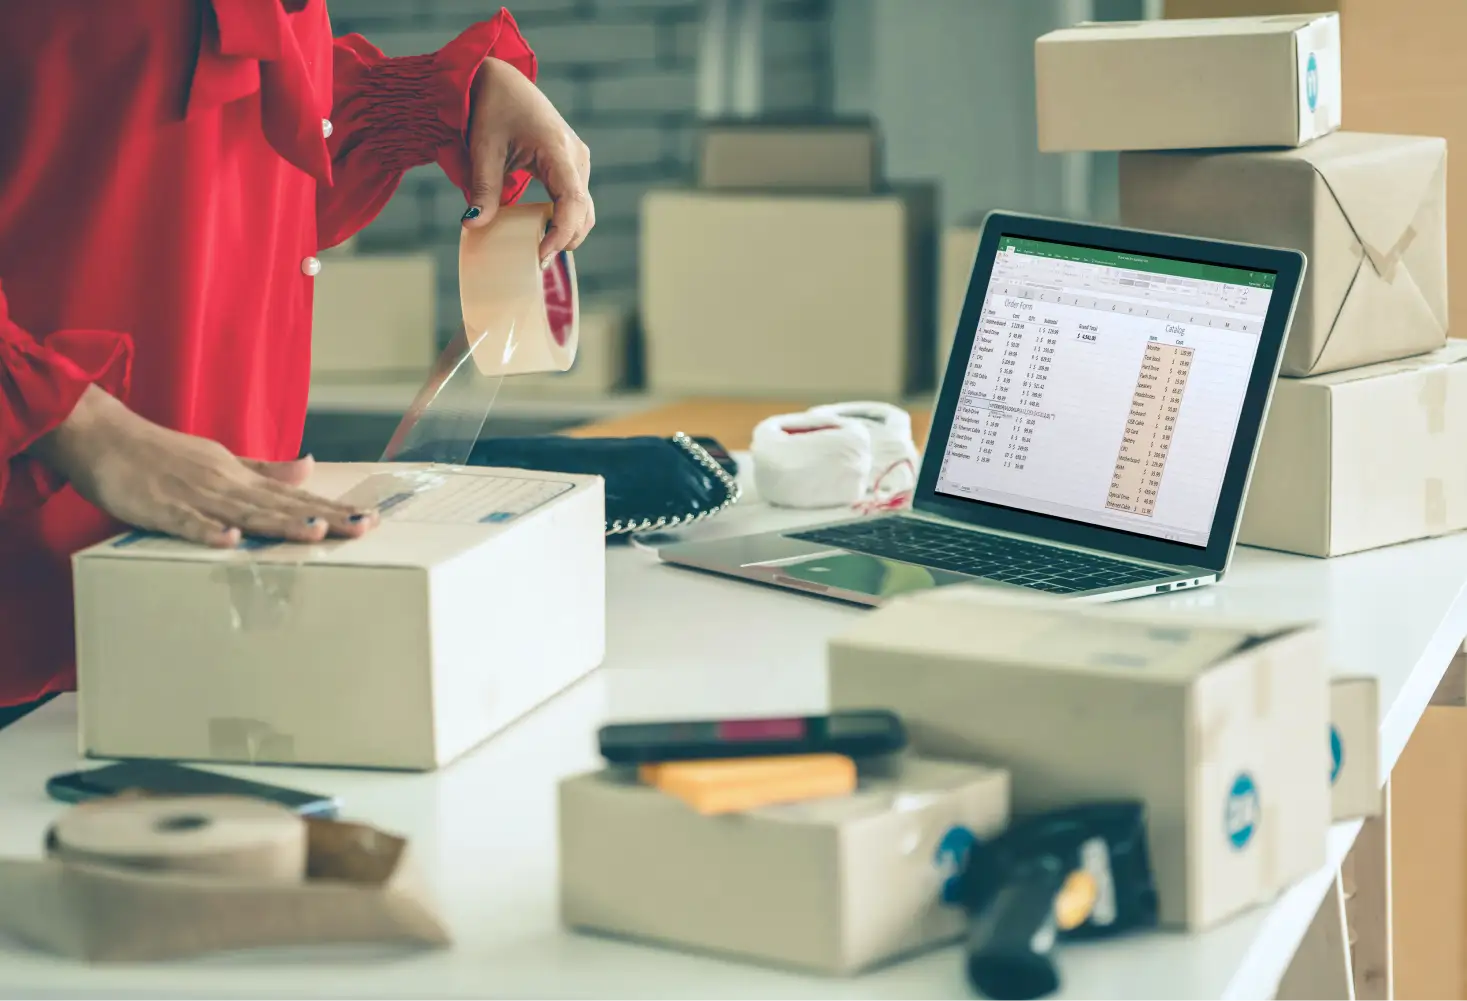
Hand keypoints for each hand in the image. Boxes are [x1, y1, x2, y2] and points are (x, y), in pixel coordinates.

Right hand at [31, 386, 377, 547]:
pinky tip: (232, 543)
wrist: (102, 435)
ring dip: (280, 524)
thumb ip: (265, 471)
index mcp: (241, 477)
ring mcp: (194, 495)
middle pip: (281, 506)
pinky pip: (187, 523)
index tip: (368, 519)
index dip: (331, 509)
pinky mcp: (160, 507)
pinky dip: (209, 533)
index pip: (295, 497)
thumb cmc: (162, 454)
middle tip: (363, 527)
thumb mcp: (222, 460)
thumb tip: (309, 469)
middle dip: (323, 518)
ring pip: (244, 513)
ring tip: (317, 534)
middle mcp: (226, 484)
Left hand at [462, 56, 593, 267]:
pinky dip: (563, 219)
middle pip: (584, 212)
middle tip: (536, 263)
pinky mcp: (571, 164)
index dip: (560, 234)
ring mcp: (578, 160)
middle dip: (565, 240)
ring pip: (583, 209)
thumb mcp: (483, 148)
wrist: (501, 80)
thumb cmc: (492, 107)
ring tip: (538, 251)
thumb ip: (483, 188)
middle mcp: (576, 156)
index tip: (540, 256)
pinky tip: (542, 232)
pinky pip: (575, 200)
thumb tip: (473, 225)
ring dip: (566, 232)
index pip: (572, 202)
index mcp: (558, 150)